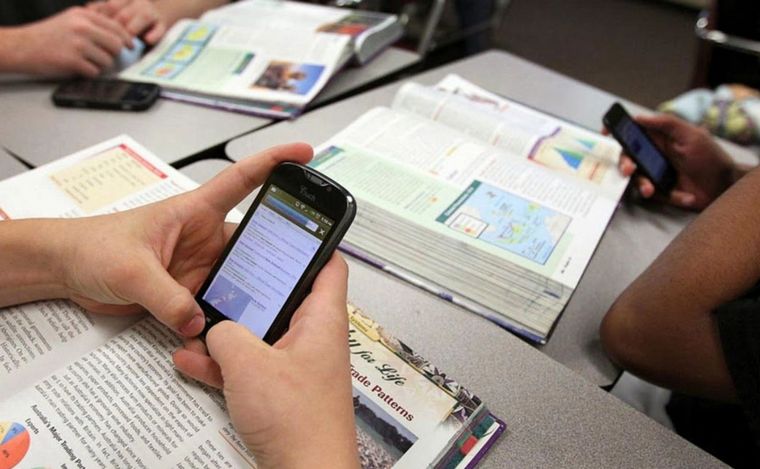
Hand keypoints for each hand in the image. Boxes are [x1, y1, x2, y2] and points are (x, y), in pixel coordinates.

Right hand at [4, 7, 132, 76]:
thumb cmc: (47, 35)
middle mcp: (82, 27)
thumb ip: (93, 22)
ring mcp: (78, 44)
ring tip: (86, 61)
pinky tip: (78, 68)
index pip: (116, 27)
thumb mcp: (70, 19)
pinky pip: (95, 72)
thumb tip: (119, 31)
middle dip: (114, 54)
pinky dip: (89, 73)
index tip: (130, 45)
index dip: (126, 38)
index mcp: (83, 15)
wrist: (22, 46)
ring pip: (107, 60)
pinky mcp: (73, 61)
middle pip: (116, 45)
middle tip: (105, 57)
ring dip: (100, 65)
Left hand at [60, 143, 311, 336]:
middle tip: (303, 273)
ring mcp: (198, 267)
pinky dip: (222, 321)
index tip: (304, 154)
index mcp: (194, 211)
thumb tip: (199, 322)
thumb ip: (167, 297)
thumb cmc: (92, 246)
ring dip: (249, 296)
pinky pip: (215, 306)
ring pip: (238, 280)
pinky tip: (231, 336)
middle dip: (277, 256)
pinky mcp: (186, 292)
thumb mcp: (131, 269)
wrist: (65, 270)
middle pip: (252, 243)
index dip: (274, 163)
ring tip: (269, 313)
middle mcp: (203, 238)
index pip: (242, 180)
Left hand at [90, 0, 167, 44]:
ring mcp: (151, 13)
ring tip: (128, 44)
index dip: (103, 19)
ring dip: (133, 30)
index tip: (96, 32)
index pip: (111, 6)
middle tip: (109, 42)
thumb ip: (101, 10)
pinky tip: (147, 40)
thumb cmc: (130, 18)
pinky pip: (160, 29)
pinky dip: (154, 35)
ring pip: (143, 17)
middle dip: (117, 27)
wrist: (156, 17)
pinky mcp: (162, 25)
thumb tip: (86, 11)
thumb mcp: (115, 11)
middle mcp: (138, 3)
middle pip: (125, 12)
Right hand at [173, 255, 359, 468]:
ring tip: (194, 323)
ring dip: (226, 331)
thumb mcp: (249, 364)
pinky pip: (249, 366)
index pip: (329, 265)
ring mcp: (295, 365)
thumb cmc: (299, 422)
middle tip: (220, 276)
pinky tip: (191, 362)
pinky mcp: (279, 392)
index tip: (282, 229)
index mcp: (322, 319)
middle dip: (246, 290)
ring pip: (259, 333)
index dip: (310, 243)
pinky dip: (223, 363)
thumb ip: (226, 334)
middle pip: (282, 297)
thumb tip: (214, 328)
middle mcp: (312, 338)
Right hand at [611, 114, 737, 210]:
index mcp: (660, 139)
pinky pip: (652, 194)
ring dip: (641, 184)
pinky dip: (667, 196)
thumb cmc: (711, 158)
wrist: (724, 187)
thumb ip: (666, 123)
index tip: (606, 133)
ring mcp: (656, 174)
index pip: (633, 132)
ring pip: (635, 178)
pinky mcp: (660, 192)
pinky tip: (684, 196)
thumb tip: (639, 117)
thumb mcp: (692, 135)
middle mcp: (654, 155)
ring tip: (650, 190)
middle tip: (629, 169)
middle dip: (624, 163)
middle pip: (627, 157)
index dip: (618, 131)